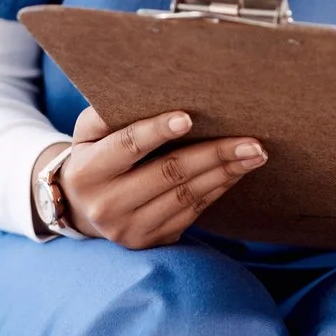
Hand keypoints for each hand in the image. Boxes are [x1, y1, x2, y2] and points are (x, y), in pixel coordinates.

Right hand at [34, 107, 266, 249]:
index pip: (126, 147)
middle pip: (168, 174)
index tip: (188, 117)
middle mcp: (106, 206)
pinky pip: (192, 213)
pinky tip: (236, 172)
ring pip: (186, 197)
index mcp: (87, 172)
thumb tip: (151, 92)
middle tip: (251, 140)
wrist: (80, 208)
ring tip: (255, 154)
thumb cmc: (93, 156)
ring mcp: (129, 229)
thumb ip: (108, 115)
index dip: (156, 131)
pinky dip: (217, 190)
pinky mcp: (150, 242)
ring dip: (225, 173)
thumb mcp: (87, 135)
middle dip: (213, 155)